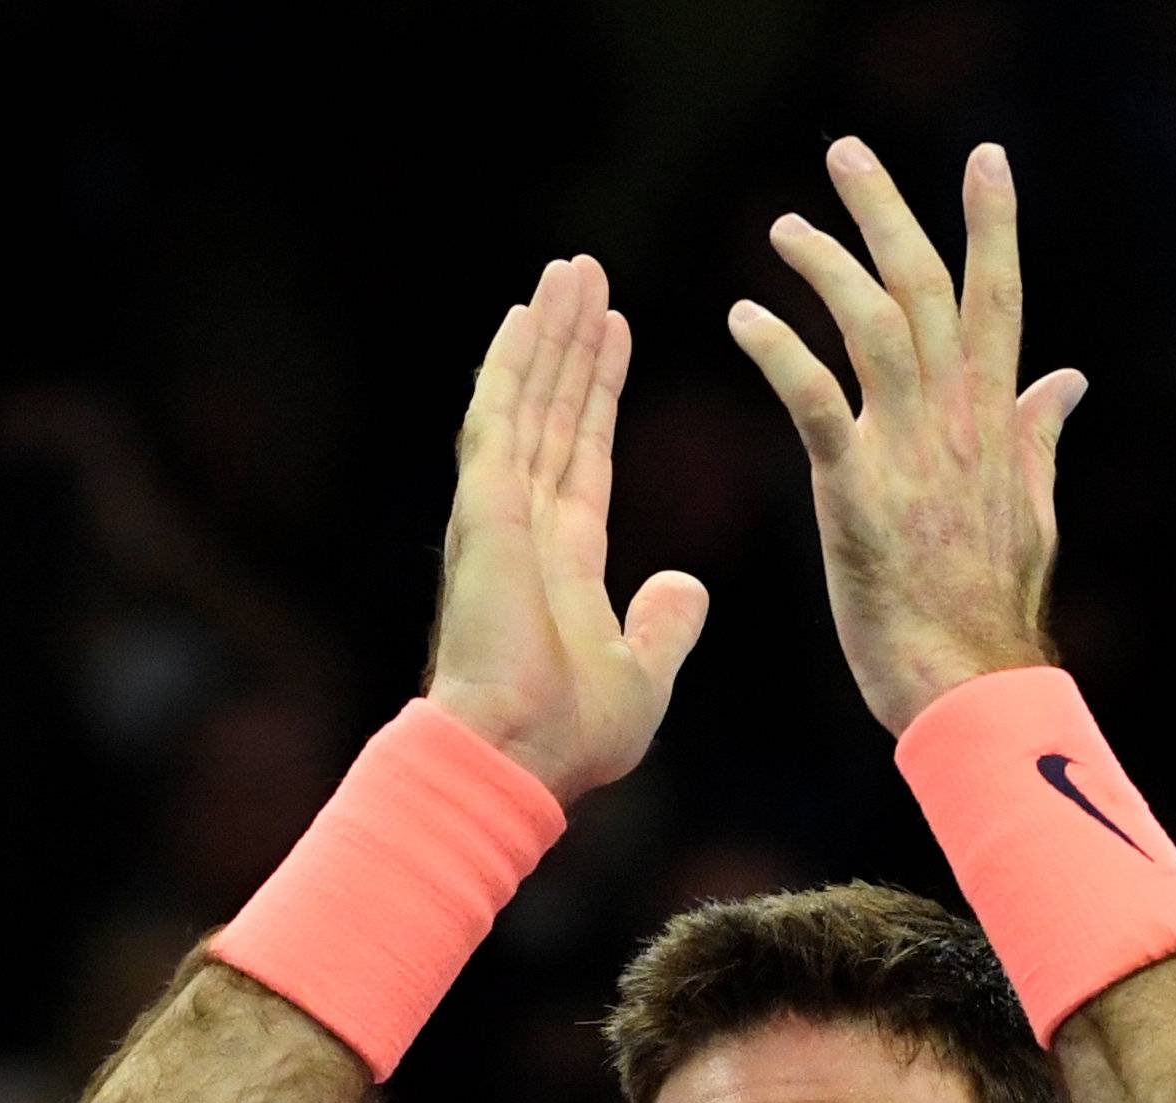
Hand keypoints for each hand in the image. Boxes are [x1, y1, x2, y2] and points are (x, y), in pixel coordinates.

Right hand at [425, 255, 708, 804]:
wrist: (519, 756)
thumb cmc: (570, 736)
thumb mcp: (641, 674)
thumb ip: (663, 625)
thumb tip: (689, 585)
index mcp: (562, 562)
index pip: (584, 456)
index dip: (599, 395)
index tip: (616, 336)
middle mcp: (525, 528)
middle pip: (555, 414)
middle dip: (574, 346)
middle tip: (589, 277)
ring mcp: (499, 515)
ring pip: (527, 401)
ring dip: (549, 335)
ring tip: (570, 273)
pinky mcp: (485, 510)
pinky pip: (498, 419)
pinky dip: (511, 364)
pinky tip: (526, 313)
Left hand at [728, 138, 1086, 737]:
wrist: (972, 685)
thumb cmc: (993, 612)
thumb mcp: (1033, 511)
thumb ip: (1040, 436)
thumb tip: (1071, 380)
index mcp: (997, 423)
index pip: (998, 301)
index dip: (992, 225)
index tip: (983, 159)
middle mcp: (958, 422)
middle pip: (927, 288)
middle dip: (887, 213)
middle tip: (845, 152)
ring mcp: (909, 453)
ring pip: (874, 325)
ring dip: (825, 265)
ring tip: (782, 227)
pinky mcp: (857, 493)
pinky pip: (815, 401)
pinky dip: (779, 352)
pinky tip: (741, 317)